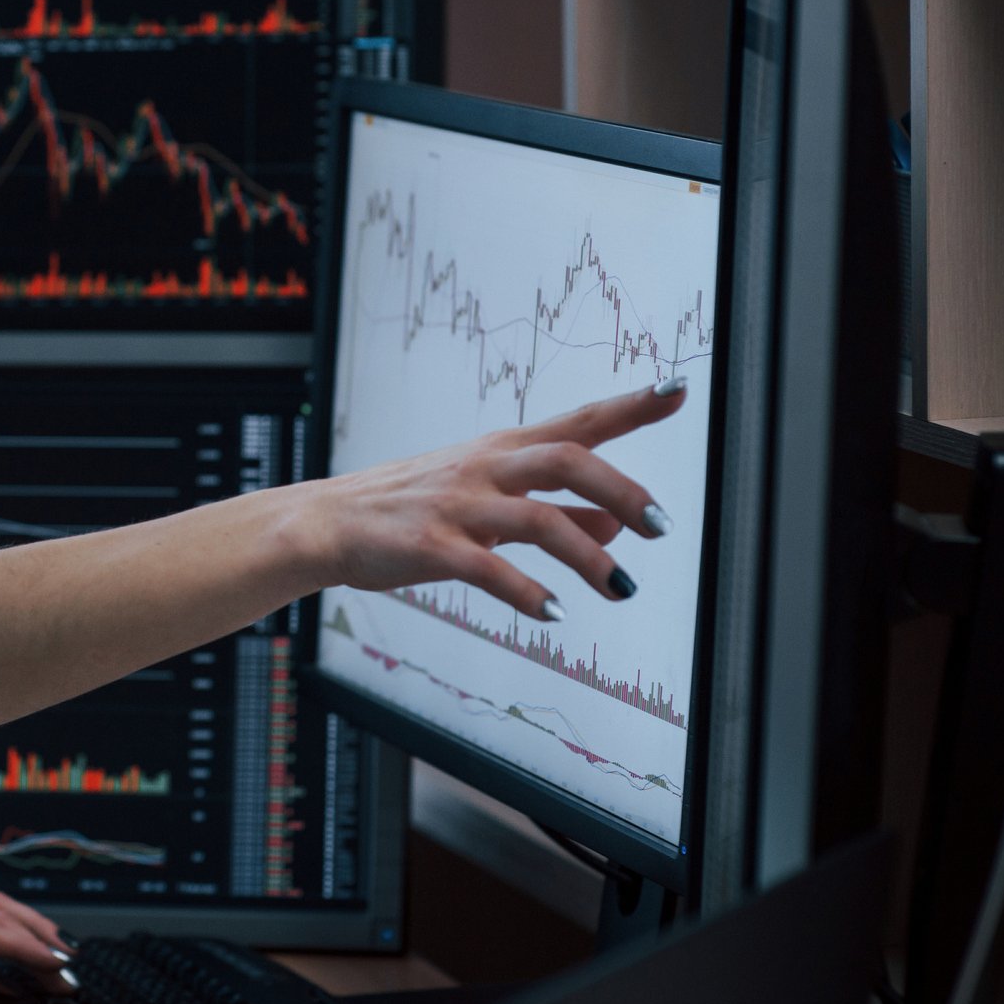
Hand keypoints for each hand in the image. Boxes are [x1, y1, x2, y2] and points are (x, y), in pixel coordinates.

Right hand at [318, 379, 686, 618]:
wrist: (327, 523)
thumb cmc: (409, 508)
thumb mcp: (487, 500)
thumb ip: (557, 511)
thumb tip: (618, 524)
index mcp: (501, 450)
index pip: (576, 422)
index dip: (628, 406)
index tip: (676, 390)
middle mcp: (484, 468)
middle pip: (566, 461)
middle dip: (623, 489)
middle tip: (662, 525)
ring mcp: (457, 505)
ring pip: (536, 519)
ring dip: (588, 556)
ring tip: (622, 588)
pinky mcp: (431, 546)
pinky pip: (488, 569)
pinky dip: (527, 593)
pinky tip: (552, 612)